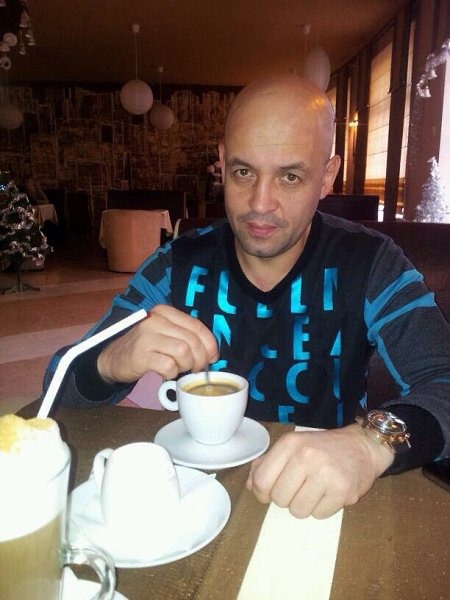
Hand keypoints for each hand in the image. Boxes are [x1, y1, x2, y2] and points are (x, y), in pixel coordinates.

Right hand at [97, 304, 218, 382]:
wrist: (114, 358)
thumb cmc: (145, 347)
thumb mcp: (165, 333)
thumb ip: (185, 336)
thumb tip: (211, 353)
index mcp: (165, 312)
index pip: (197, 326)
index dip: (210, 344)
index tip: (212, 357)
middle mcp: (156, 320)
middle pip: (192, 340)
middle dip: (200, 359)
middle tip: (196, 369)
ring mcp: (146, 336)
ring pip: (183, 351)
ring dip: (185, 365)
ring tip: (178, 368)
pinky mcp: (140, 354)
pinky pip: (168, 365)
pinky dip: (172, 373)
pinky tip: (165, 372)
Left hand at [246, 423, 393, 518]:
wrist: (362, 446)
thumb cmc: (322, 448)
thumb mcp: (292, 446)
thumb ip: (268, 463)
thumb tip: (250, 486)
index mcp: (290, 443)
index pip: (261, 480)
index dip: (261, 493)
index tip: (269, 492)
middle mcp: (307, 456)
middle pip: (279, 498)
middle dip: (286, 498)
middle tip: (298, 488)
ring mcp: (326, 474)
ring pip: (298, 510)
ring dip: (303, 506)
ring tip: (314, 491)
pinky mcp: (343, 491)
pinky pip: (319, 515)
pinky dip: (321, 509)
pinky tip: (328, 494)